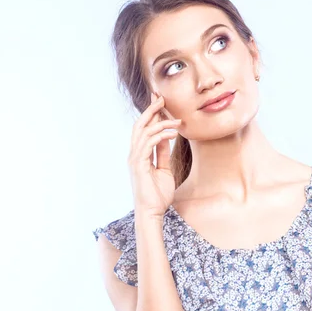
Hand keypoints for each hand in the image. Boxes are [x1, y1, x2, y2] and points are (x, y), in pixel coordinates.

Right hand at [128, 90, 181, 217]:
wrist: (152, 212)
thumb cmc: (158, 195)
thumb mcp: (164, 170)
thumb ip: (163, 154)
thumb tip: (167, 138)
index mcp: (140, 155)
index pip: (143, 129)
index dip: (151, 115)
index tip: (161, 103)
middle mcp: (134, 154)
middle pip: (139, 125)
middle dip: (150, 110)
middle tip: (162, 98)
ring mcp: (135, 159)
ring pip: (144, 131)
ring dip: (161, 122)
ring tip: (177, 120)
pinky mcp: (139, 165)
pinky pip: (148, 143)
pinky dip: (161, 135)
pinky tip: (173, 133)